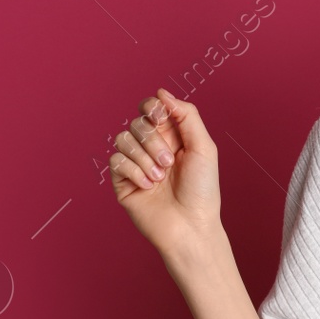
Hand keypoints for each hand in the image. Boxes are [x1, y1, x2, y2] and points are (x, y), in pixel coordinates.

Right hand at [110, 87, 222, 257]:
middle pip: (137, 122)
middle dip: (153, 140)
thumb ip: (186, 115)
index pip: (151, 108)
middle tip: (169, 162)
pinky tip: (147, 186)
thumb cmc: (202, 190)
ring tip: (159, 178)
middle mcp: (152, 148)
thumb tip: (162, 92)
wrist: (190, 226)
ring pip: (123, 139)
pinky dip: (133, 171)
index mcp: (172, 137)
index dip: (152, 108)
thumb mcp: (204, 147)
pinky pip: (116, 160)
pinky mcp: (122, 181)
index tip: (161, 118)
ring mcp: (136, 164)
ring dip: (144, 157)